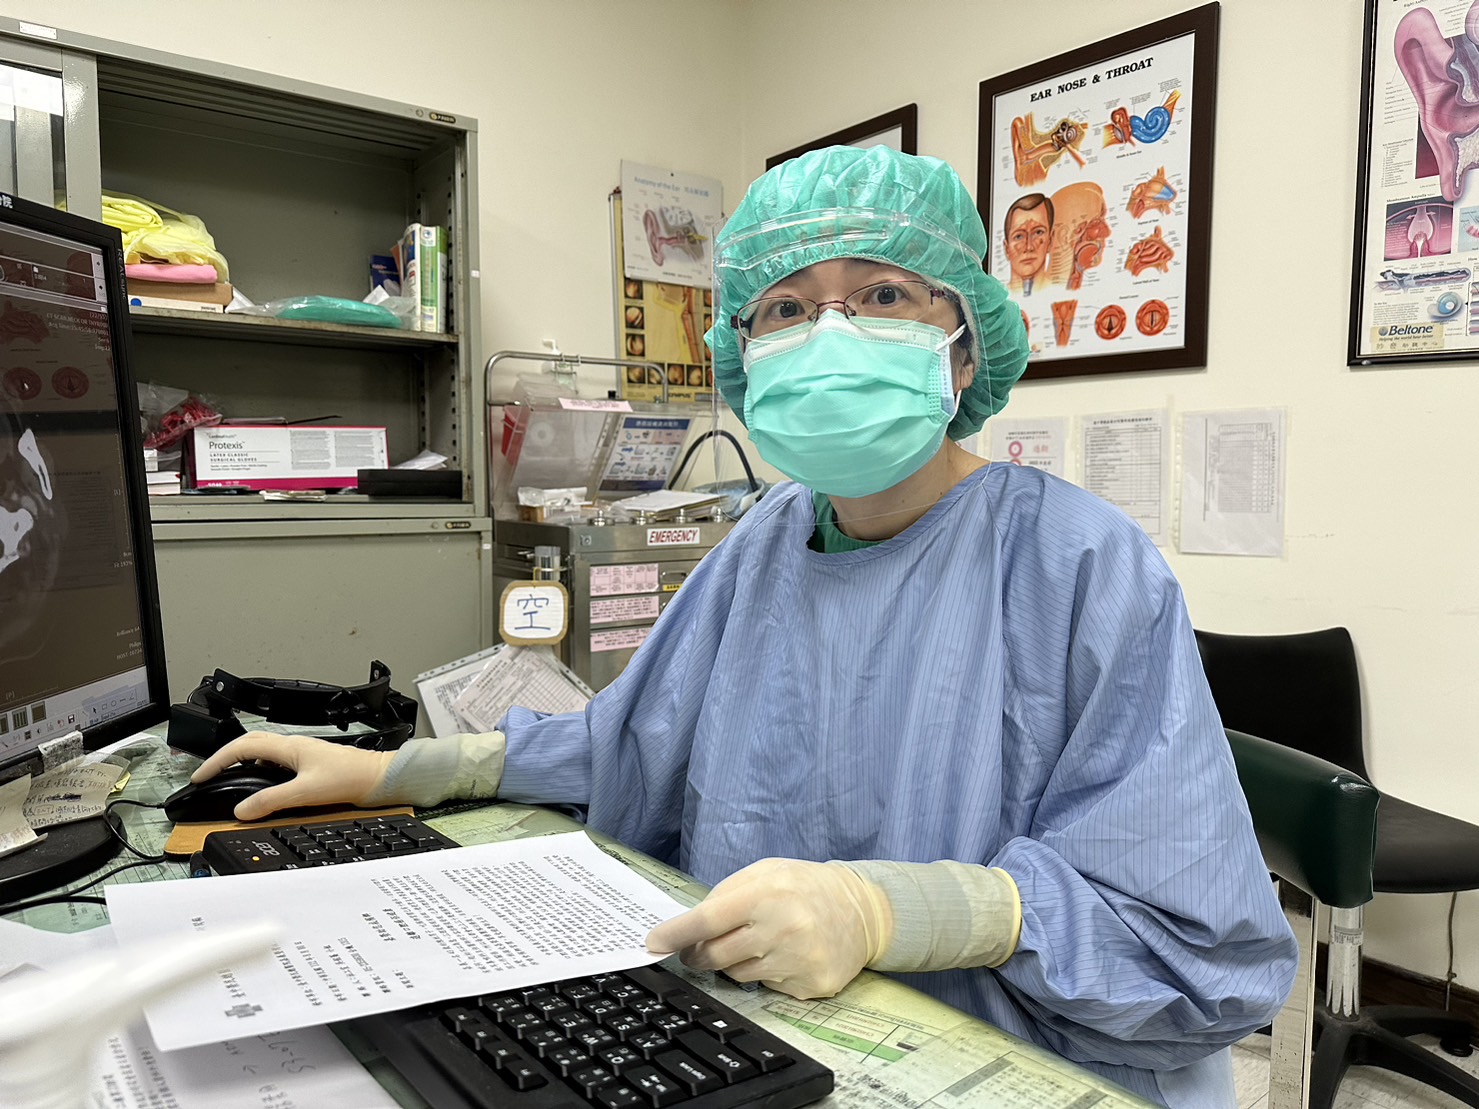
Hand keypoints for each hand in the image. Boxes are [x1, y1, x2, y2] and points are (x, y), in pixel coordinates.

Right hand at [190, 732, 395, 820]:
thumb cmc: (349, 777)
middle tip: (207, 775)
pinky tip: (260, 784)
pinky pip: (275, 762)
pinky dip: (259, 770)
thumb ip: (271, 801)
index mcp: (288, 748)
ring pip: (262, 752)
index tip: (200, 775)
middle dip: (223, 758)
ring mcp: (301, 754)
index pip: (241, 748)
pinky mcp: (309, 763)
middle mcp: (293, 747)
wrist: (377, 777)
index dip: (216, 761)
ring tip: (226, 777)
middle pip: (248, 744)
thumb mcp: (305, 792)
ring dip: (241, 761)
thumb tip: (242, 810)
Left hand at [645, 858, 890, 999]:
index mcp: (768, 893)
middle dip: (699, 953)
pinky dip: (766, 974)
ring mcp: (798, 961)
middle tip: (699, 947)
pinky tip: (785, 955)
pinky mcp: (811, 986)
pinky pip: (767, 988)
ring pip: (737, 975)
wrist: (862, 911)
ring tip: (757, 942)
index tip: (653, 943)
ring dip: (734, 963)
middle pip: (715, 955)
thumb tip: (688, 926)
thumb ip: (727, 894)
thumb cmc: (806, 887)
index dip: (676, 933)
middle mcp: (782, 928)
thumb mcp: (767, 872)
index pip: (708, 919)